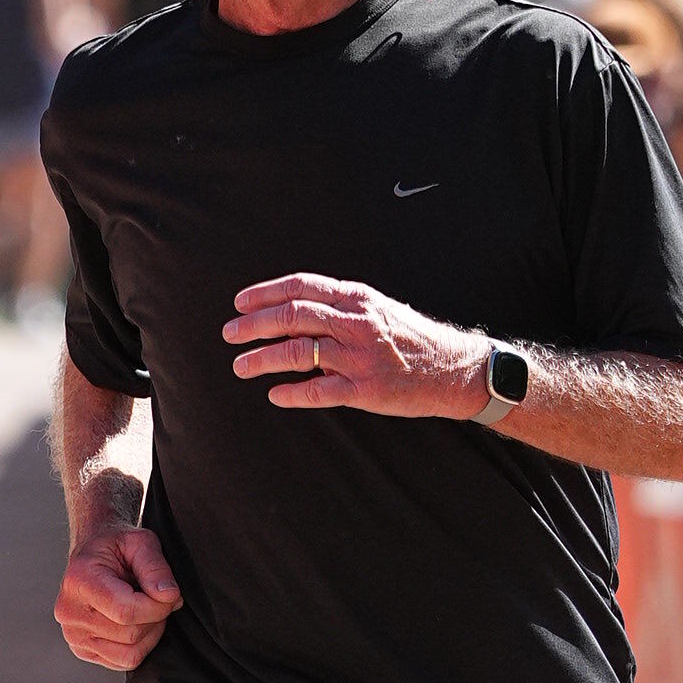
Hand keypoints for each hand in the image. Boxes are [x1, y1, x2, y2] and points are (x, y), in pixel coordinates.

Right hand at [55, 514, 181, 669]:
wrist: (93, 556)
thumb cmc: (117, 547)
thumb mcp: (140, 542)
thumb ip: (156, 567)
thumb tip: (169, 596)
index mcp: (79, 581)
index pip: (125, 611)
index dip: (157, 608)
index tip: (169, 595)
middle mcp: (70, 611)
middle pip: (129, 635)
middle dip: (156, 619)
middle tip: (159, 600)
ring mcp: (73, 634)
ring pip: (128, 654)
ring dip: (149, 635)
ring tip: (148, 611)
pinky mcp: (81, 649)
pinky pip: (122, 662)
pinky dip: (138, 646)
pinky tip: (136, 624)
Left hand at [221, 270, 486, 415]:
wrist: (453, 369)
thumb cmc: (409, 339)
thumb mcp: (377, 309)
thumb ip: (338, 307)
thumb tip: (292, 310)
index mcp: (357, 298)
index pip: (301, 287)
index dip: (265, 294)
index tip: (239, 303)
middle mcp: (356, 323)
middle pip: (293, 316)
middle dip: (254, 325)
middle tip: (229, 334)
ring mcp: (360, 357)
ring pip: (298, 353)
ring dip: (262, 359)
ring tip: (240, 366)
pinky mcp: (365, 389)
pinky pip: (317, 391)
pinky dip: (291, 393)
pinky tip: (274, 395)